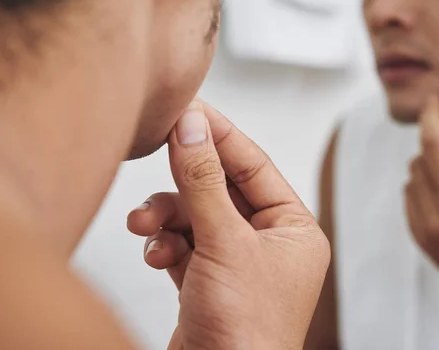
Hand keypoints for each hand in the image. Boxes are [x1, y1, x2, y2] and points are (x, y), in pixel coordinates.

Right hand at [127, 101, 329, 349]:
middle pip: (221, 189)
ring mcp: (238, 263)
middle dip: (185, 182)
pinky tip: (155, 255)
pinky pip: (183, 245)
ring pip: (196, 217)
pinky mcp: (209, 282)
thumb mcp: (225, 243)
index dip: (221, 136)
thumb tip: (193, 128)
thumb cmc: (247, 332)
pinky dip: (165, 245)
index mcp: (294, 230)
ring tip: (145, 225)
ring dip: (166, 217)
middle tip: (160, 150)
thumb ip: (205, 182)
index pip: (255, 165)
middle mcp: (269, 244)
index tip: (190, 111)